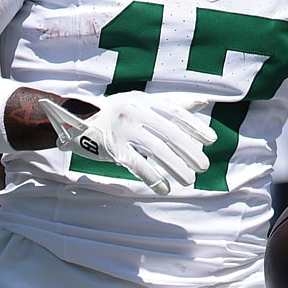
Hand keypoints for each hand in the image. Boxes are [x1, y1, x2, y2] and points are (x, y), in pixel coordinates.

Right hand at [38, 92, 216, 195]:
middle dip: (188, 152)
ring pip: (156, 150)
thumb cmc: (117, 115)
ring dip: (175, 168)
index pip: (175, 112)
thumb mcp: (141, 104)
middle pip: (168, 133)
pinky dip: (153, 178)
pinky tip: (165, 188)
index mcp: (143, 99)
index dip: (194, 126)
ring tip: (188, 180)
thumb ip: (170, 104)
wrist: (75, 124)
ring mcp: (122, 128)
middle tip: (202, 166)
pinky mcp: (112, 147)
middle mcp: (133, 110)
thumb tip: (203, 101)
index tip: (211, 140)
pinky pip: (138, 164)